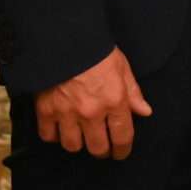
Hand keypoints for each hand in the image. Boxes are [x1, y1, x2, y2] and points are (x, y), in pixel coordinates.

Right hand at [33, 47, 152, 158]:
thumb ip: (133, 92)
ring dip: (78, 142)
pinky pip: (49, 136)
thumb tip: (144, 112)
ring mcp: (67, 113)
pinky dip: (54, 135)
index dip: (123, 150)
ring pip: (73, 146)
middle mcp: (91, 111)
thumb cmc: (95, 50)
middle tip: (101, 146)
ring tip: (80, 134)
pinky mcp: (46, 110)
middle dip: (102, 150)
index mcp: (114, 100)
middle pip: (97, 148)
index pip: (122, 137)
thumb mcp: (122, 66)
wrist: (63, 37)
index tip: (120, 152)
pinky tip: (59, 127)